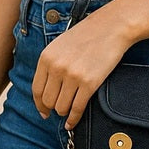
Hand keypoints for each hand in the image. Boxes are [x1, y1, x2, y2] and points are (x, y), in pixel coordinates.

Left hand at [32, 4, 130, 129]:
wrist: (112, 26)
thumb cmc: (88, 34)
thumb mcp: (60, 45)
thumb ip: (51, 64)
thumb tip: (46, 91)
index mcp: (46, 57)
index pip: (36, 90)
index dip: (39, 104)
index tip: (43, 111)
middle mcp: (56, 67)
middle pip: (48, 101)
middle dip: (53, 109)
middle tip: (59, 111)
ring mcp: (72, 76)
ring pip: (61, 108)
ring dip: (64, 112)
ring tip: (69, 110)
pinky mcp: (89, 83)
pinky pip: (77, 108)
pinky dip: (74, 119)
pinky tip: (72, 122)